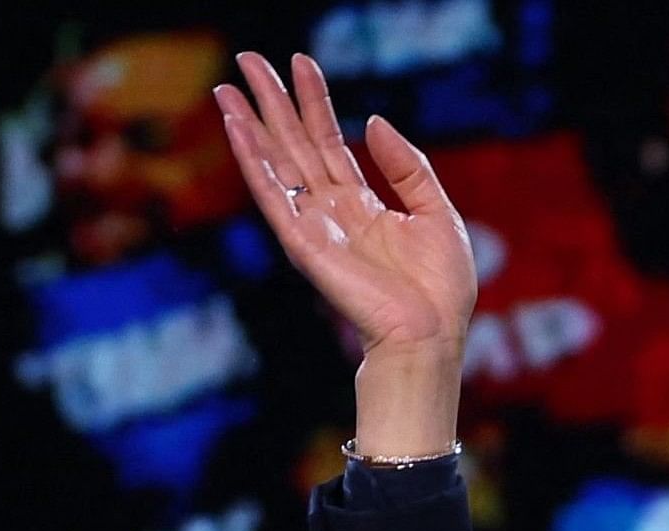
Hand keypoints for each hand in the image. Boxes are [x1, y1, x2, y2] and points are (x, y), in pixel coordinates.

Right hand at [219, 52, 471, 455]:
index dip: (314, 101)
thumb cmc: (440, 289)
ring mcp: (313, 226)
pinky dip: (252, 160)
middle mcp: (331, 212)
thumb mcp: (438, 213)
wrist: (431, 335)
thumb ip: (408, 166)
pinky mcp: (302, 243)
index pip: (329, 142)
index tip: (301, 62)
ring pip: (275, 163)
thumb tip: (371, 122)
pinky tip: (237, 128)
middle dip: (272, 102)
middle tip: (248, 58)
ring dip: (250, 124)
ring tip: (228, 86)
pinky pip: (271, 194)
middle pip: (294, 145)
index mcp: (361, 205)